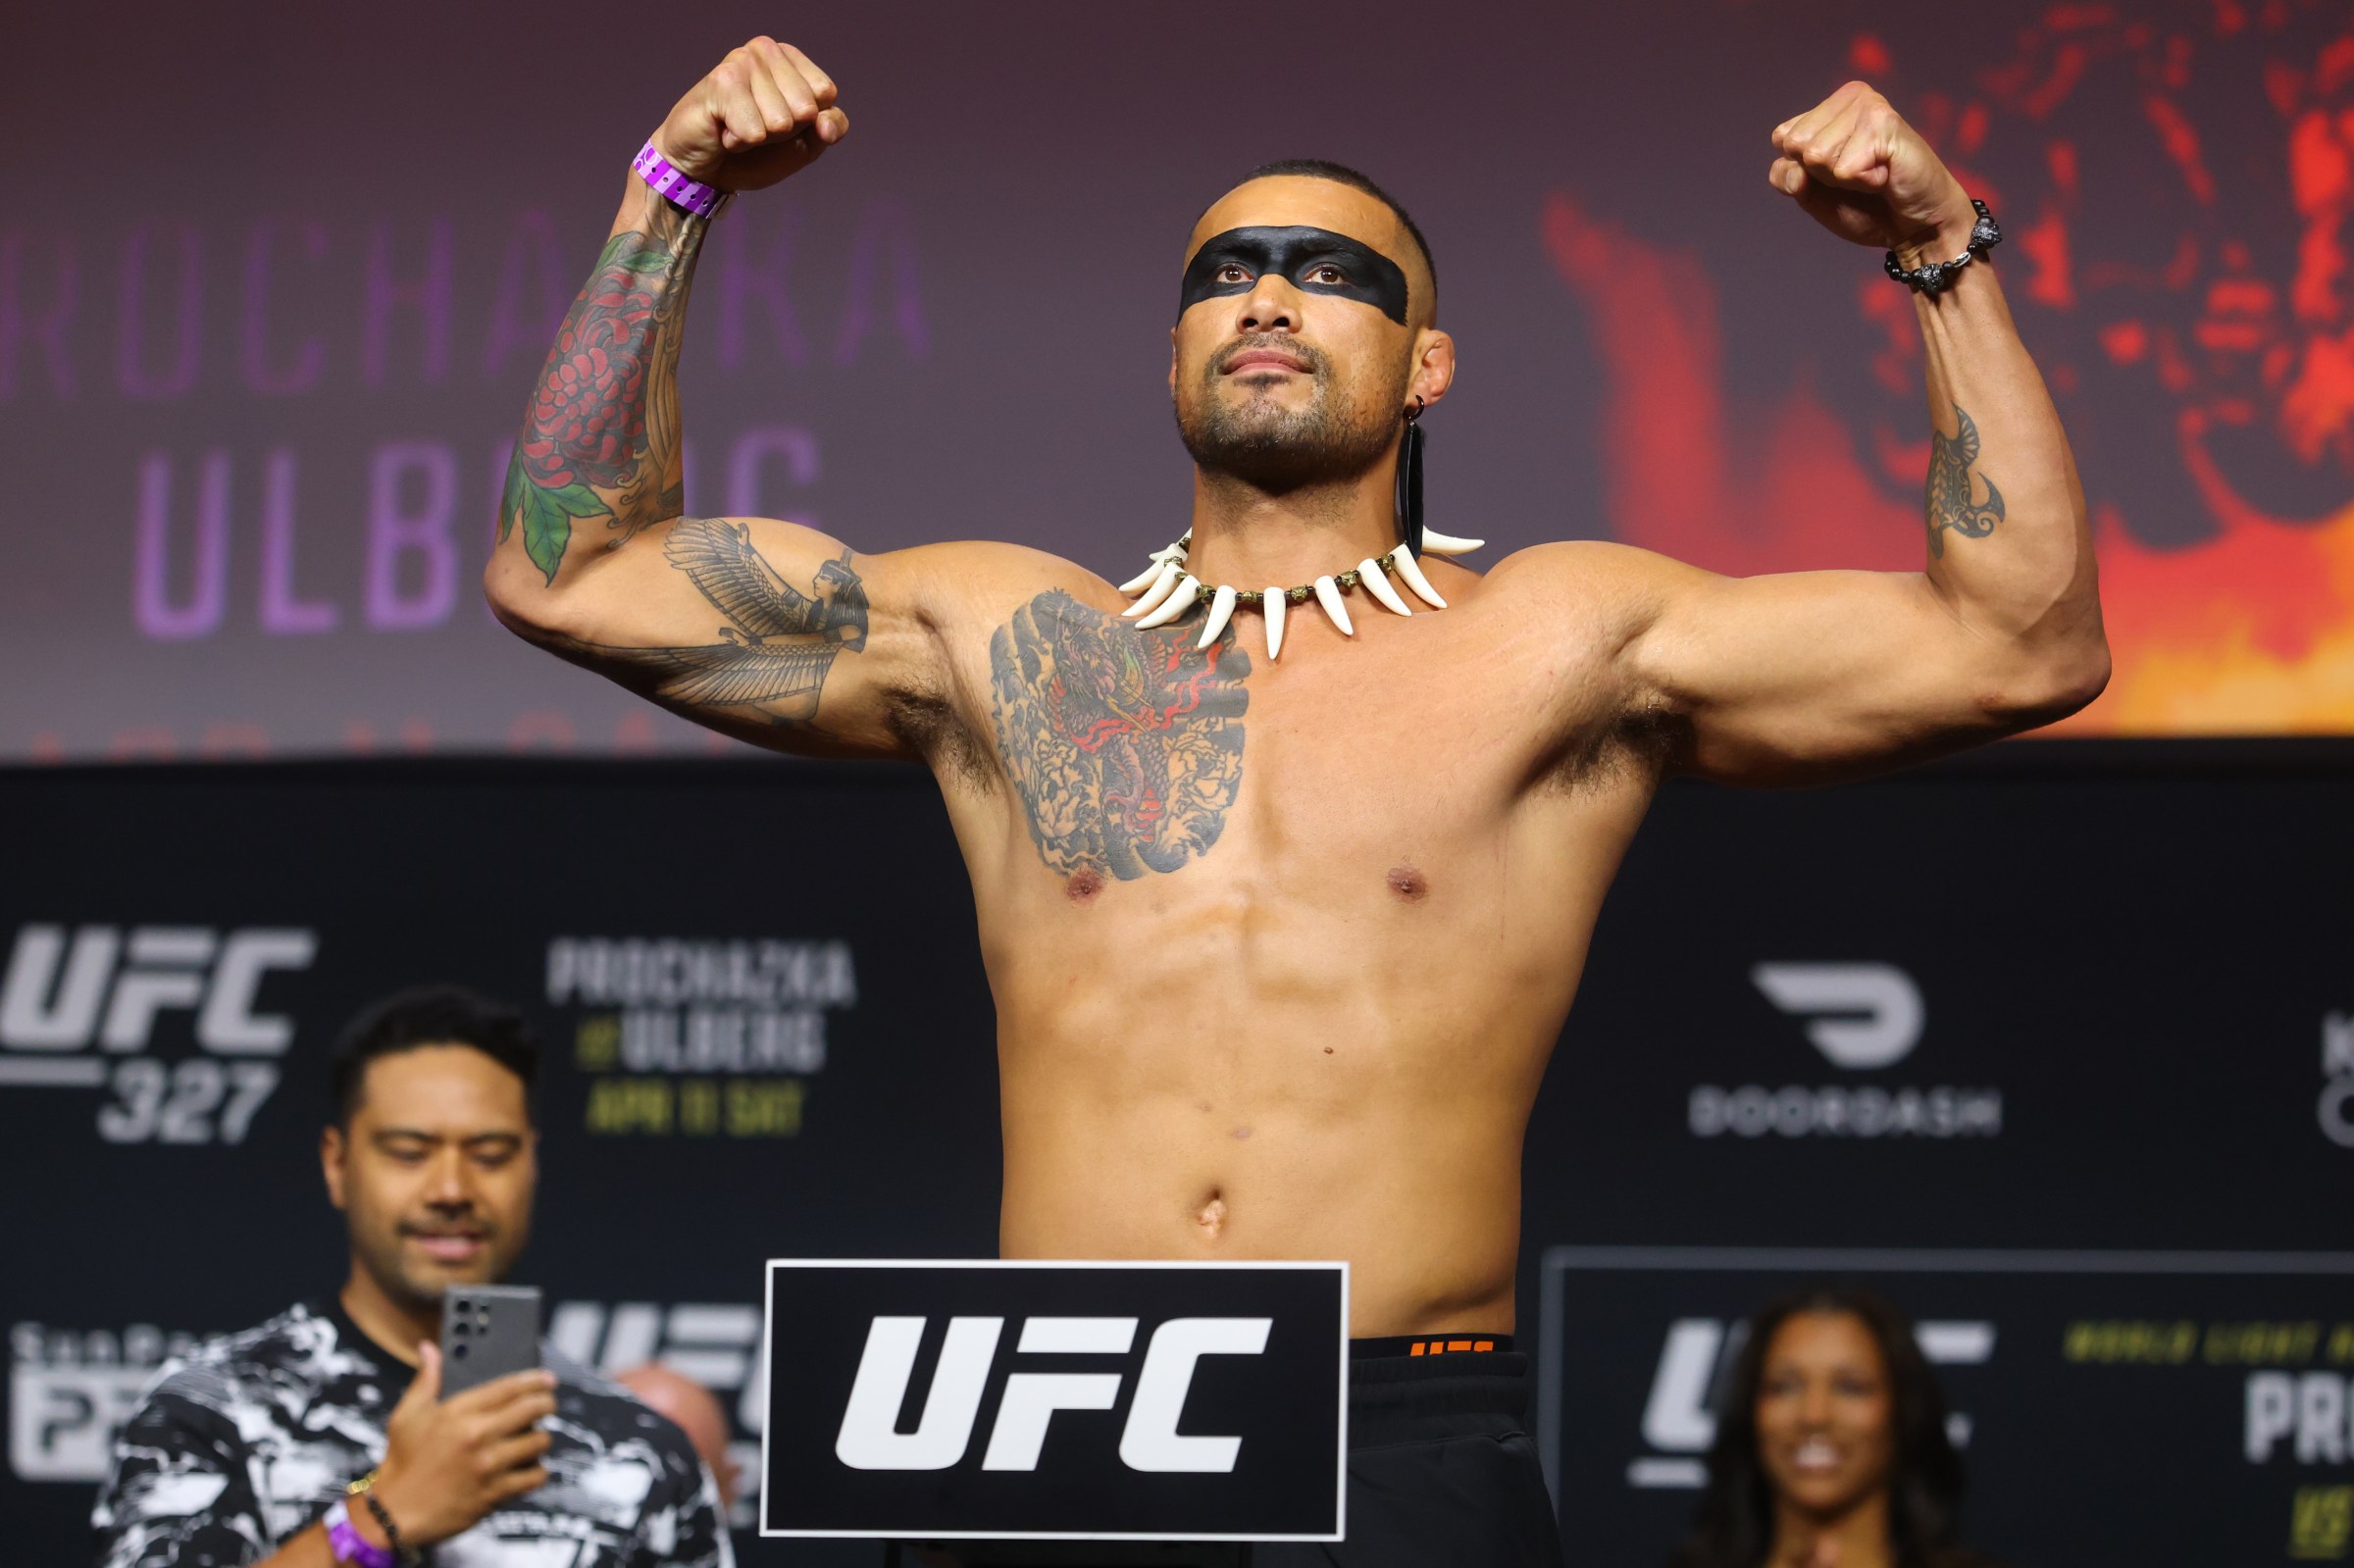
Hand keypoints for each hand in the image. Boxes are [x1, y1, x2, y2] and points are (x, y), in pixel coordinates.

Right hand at [366, 1344, 555, 1547]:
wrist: (394, 1512)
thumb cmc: (401, 1462)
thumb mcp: (407, 1415)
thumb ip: (425, 1380)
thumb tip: (430, 1349)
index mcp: (458, 1412)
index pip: (508, 1387)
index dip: (534, 1380)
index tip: (547, 1379)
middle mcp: (477, 1435)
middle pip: (532, 1409)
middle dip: (546, 1403)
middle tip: (547, 1405)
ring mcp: (488, 1465)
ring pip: (538, 1442)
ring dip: (540, 1439)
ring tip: (534, 1439)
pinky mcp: (494, 1492)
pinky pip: (534, 1476)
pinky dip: (536, 1472)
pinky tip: (529, 1468)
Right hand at [654, 37, 847, 191]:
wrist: (704, 168)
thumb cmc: (753, 151)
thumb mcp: (805, 144)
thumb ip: (830, 129)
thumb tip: (824, 121)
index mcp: (791, 58)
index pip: (826, 94)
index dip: (808, 124)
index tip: (779, 124)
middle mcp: (766, 50)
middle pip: (805, 108)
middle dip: (783, 132)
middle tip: (754, 126)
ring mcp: (743, 61)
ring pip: (781, 122)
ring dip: (758, 137)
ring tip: (737, 126)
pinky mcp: (721, 81)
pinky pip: (754, 131)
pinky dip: (740, 142)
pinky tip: (724, 130)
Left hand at [1768, 81, 1973, 262]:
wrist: (1915, 225)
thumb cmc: (1868, 205)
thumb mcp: (1813, 194)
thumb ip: (1789, 178)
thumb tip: (1796, 167)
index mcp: (1830, 106)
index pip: (1781, 139)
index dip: (1803, 171)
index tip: (1840, 173)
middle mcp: (1850, 96)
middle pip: (1795, 146)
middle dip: (1822, 175)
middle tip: (1859, 175)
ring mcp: (1868, 106)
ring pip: (1816, 156)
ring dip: (1844, 179)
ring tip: (1874, 173)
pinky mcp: (1885, 123)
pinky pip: (1844, 169)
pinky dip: (1863, 184)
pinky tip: (1885, 176)